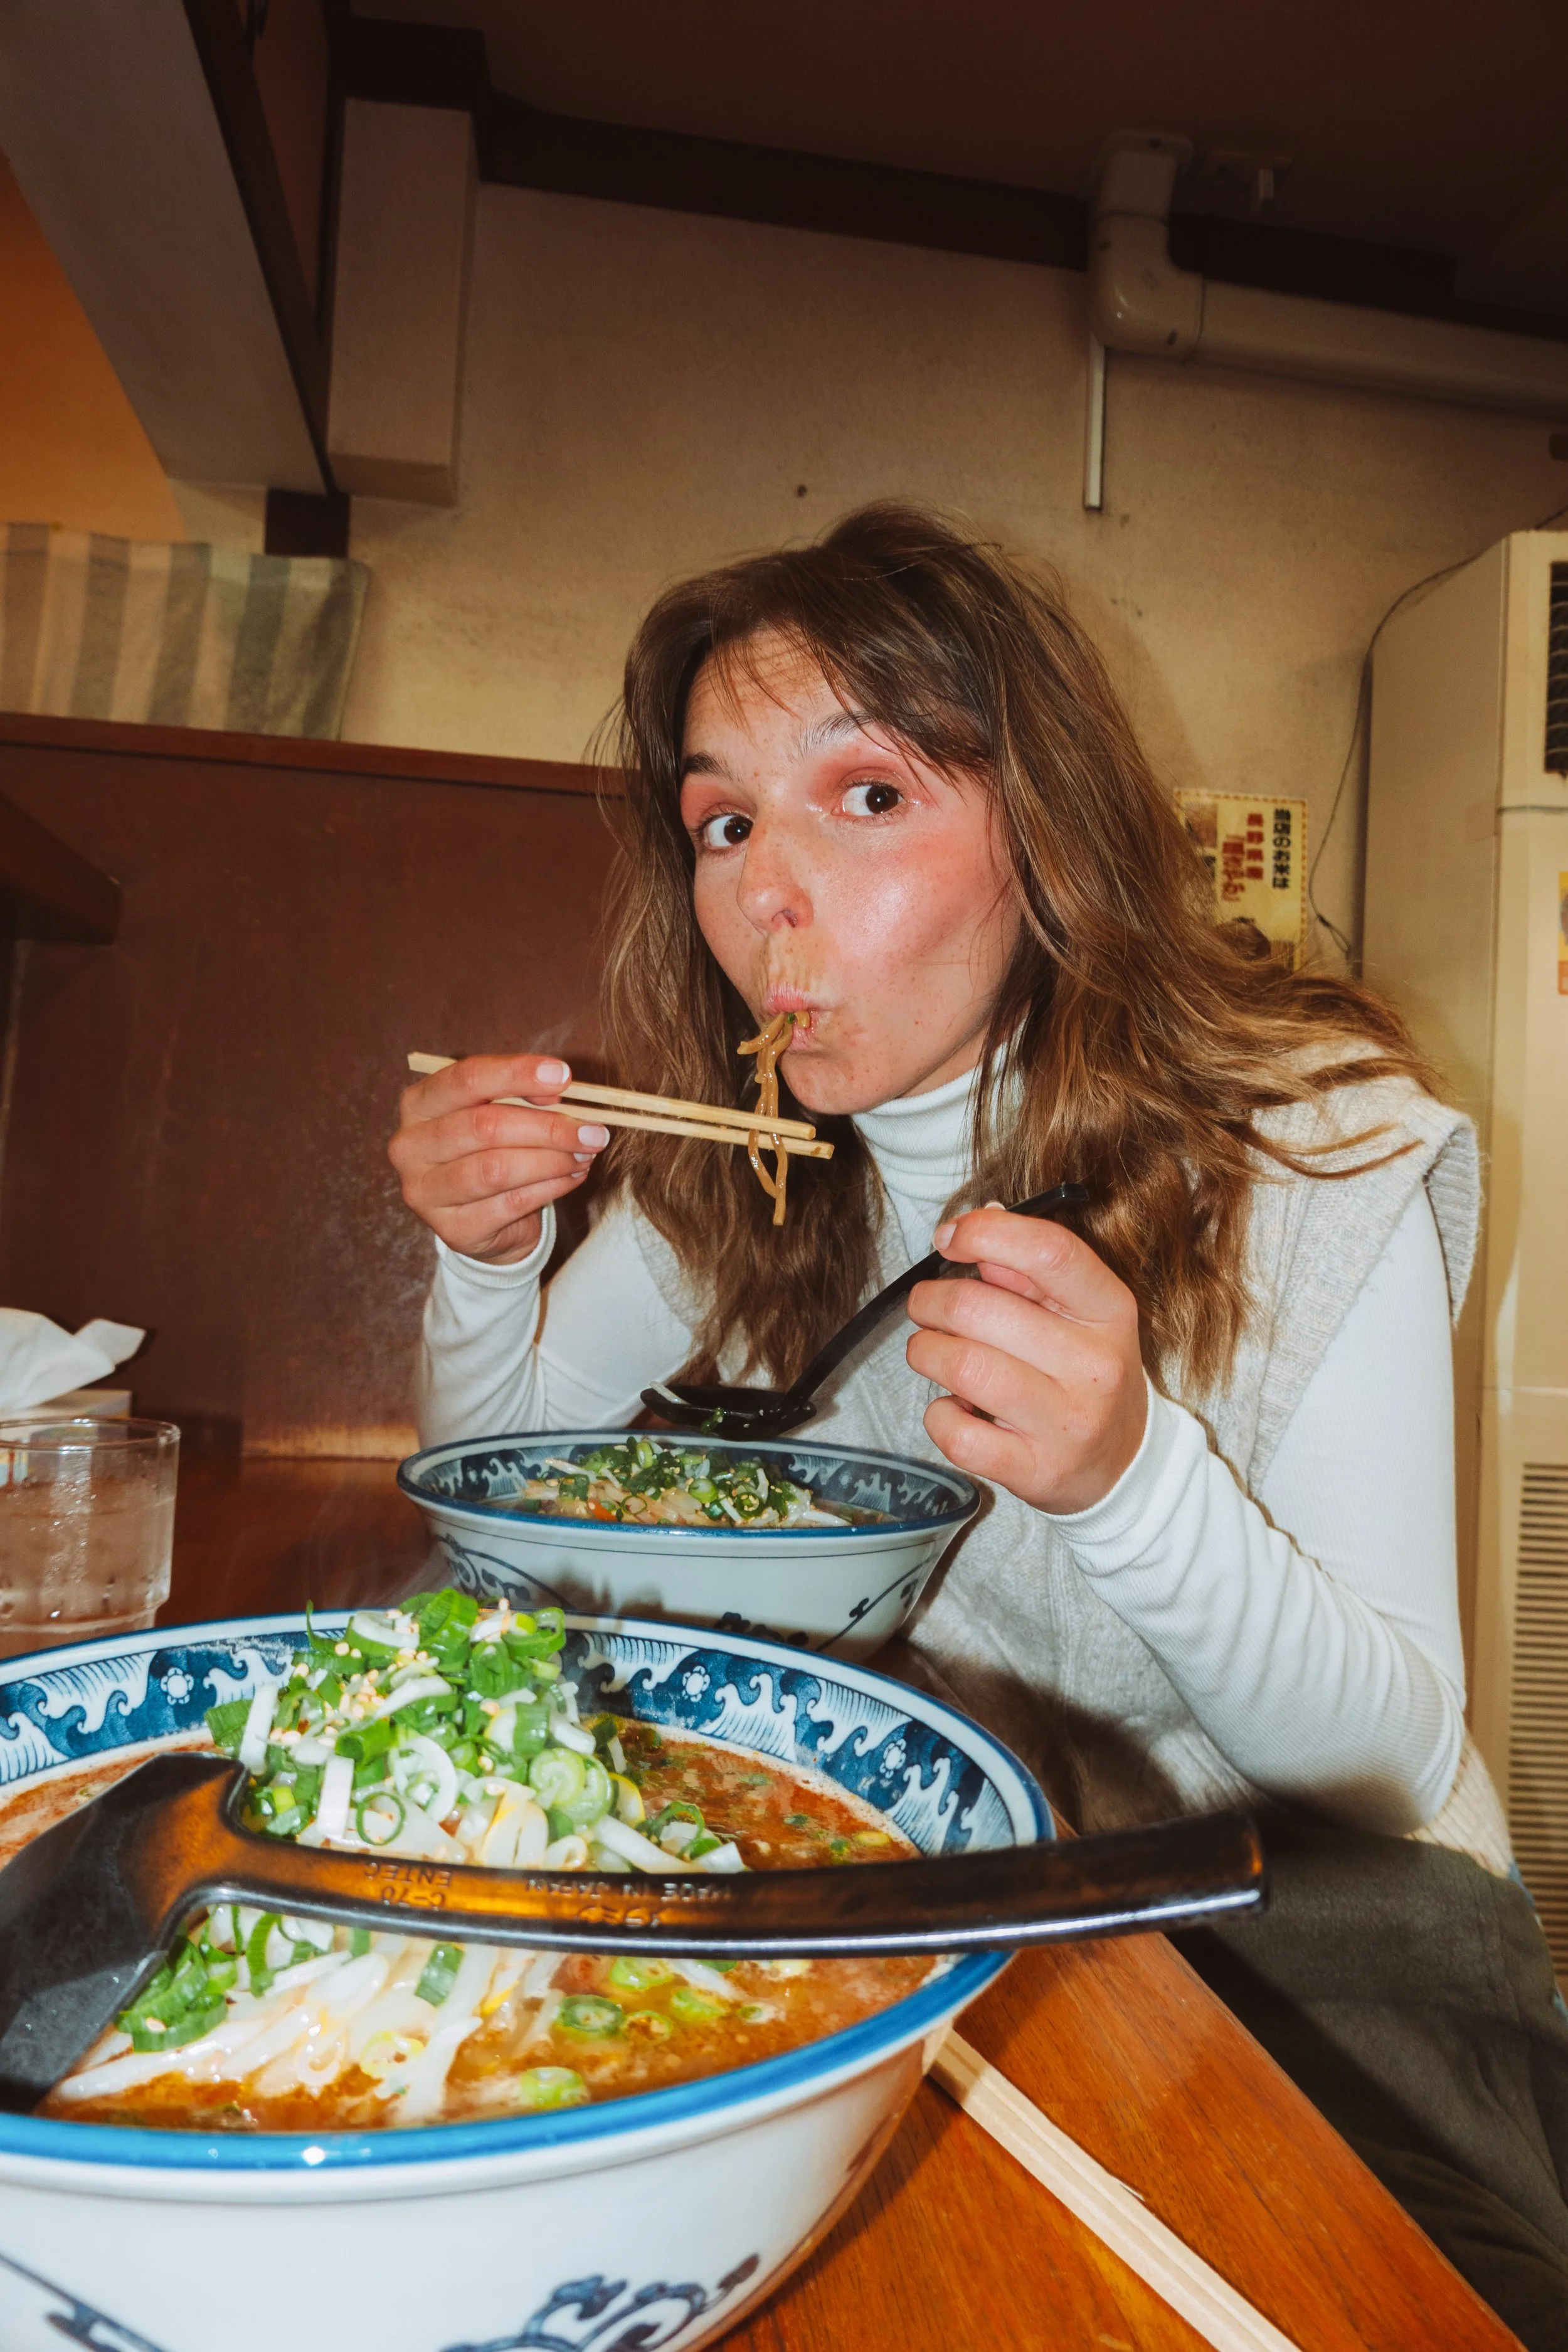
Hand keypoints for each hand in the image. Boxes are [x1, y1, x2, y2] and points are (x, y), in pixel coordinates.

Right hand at [388, 1054, 610, 1264]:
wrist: (483, 1219)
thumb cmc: (492, 1150)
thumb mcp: (502, 1113)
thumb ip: (522, 1096)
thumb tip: (559, 1089)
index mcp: (419, 1103)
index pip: (466, 1079)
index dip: (517, 1074)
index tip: (563, 1076)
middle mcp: (410, 1146)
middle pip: (484, 1126)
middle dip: (548, 1127)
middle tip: (592, 1131)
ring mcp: (425, 1191)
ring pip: (497, 1169)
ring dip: (553, 1160)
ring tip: (584, 1154)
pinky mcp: (451, 1229)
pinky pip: (510, 1203)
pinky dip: (551, 1187)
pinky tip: (571, 1177)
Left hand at [905, 1206, 1147, 1514]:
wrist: (1121, 1464)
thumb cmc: (1085, 1373)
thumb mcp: (1081, 1313)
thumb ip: (1028, 1271)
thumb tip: (970, 1230)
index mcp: (1110, 1310)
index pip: (1049, 1251)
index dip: (985, 1233)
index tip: (951, 1238)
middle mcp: (1096, 1365)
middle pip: (980, 1308)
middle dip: (931, 1301)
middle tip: (926, 1308)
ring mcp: (1067, 1422)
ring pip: (963, 1366)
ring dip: (926, 1352)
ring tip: (931, 1352)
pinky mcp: (1035, 1470)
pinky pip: (957, 1434)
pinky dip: (938, 1416)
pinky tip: (953, 1407)